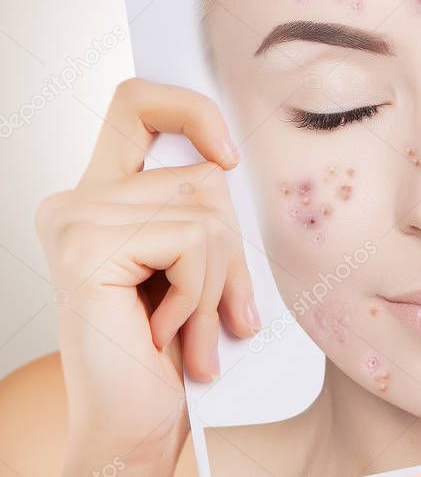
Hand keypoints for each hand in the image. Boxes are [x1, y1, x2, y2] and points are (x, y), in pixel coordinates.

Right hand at [35, 78, 259, 475]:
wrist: (134, 431)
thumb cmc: (171, 355)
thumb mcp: (196, 266)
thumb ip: (203, 211)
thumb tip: (232, 161)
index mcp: (103, 196)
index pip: (139, 103)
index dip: (191, 109)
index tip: (228, 156)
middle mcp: (76, 200)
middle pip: (202, 174)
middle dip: (232, 248)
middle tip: (224, 311)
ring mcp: (74, 221)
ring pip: (206, 212)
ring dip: (219, 281)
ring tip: (192, 331)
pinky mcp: (85, 249)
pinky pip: (191, 242)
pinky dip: (200, 295)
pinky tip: (167, 336)